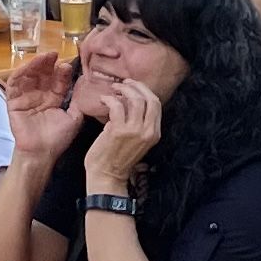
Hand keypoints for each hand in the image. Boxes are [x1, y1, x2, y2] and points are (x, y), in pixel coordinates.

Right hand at [1, 41, 82, 162]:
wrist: (42, 153)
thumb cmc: (57, 139)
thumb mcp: (74, 118)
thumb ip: (79, 102)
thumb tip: (86, 86)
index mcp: (53, 99)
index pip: (57, 81)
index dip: (62, 73)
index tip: (67, 65)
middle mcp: (39, 96)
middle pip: (42, 74)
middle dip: (48, 63)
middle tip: (54, 54)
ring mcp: (25, 98)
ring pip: (28, 75)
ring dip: (35, 65)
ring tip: (43, 58)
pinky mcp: (13, 102)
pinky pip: (14, 85)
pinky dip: (20, 73)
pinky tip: (28, 67)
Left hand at [78, 72, 166, 189]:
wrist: (108, 176)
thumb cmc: (118, 159)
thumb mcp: (137, 141)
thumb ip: (137, 124)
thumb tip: (128, 102)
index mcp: (154, 133)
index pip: (157, 104)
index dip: (145, 91)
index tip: (133, 86)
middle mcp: (148, 131)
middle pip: (150, 98)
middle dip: (137, 86)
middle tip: (124, 84)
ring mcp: (134, 131)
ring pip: (135, 99)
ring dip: (123, 90)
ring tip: (113, 90)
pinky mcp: (119, 131)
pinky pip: (117, 106)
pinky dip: (109, 99)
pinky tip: (103, 100)